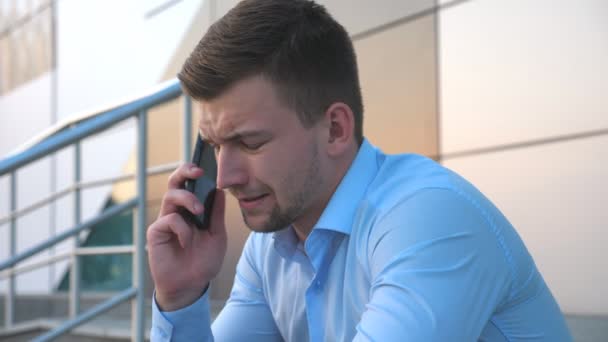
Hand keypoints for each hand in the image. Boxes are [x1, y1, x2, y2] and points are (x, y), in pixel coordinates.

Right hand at [147, 163, 226, 310]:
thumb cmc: (203, 261)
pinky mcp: (156, 232)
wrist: (191, 285)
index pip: (191, 184)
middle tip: (198, 171)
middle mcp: (177, 211)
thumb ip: (216, 214)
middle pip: (175, 182)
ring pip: (171, 196)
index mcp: (191, 210)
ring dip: (187, 199)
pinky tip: (187, 241)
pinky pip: (169, 219)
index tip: (208, 164)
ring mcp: (165, 220)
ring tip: (198, 212)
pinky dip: (182, 228)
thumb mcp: (217, 236)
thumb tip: (219, 190)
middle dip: (185, 171)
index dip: (195, 172)